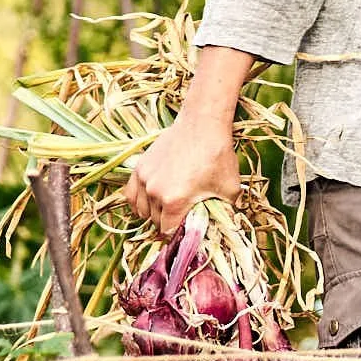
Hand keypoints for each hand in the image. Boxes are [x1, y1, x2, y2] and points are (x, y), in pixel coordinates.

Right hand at [125, 107, 240, 232]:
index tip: (186, 232)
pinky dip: (138, 202)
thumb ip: (227, 213)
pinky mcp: (139, 168)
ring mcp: (144, 179)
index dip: (178, 235)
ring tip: (169, 210)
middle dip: (168, 223)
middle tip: (183, 218)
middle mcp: (154, 192)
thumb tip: (228, 230)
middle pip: (156, 221)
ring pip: (142, 210)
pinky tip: (149, 203)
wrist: (203, 124)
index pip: (168, 231)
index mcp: (175, 200)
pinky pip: (130, 194)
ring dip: (153, 214)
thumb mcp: (230, 188)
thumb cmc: (218, 155)